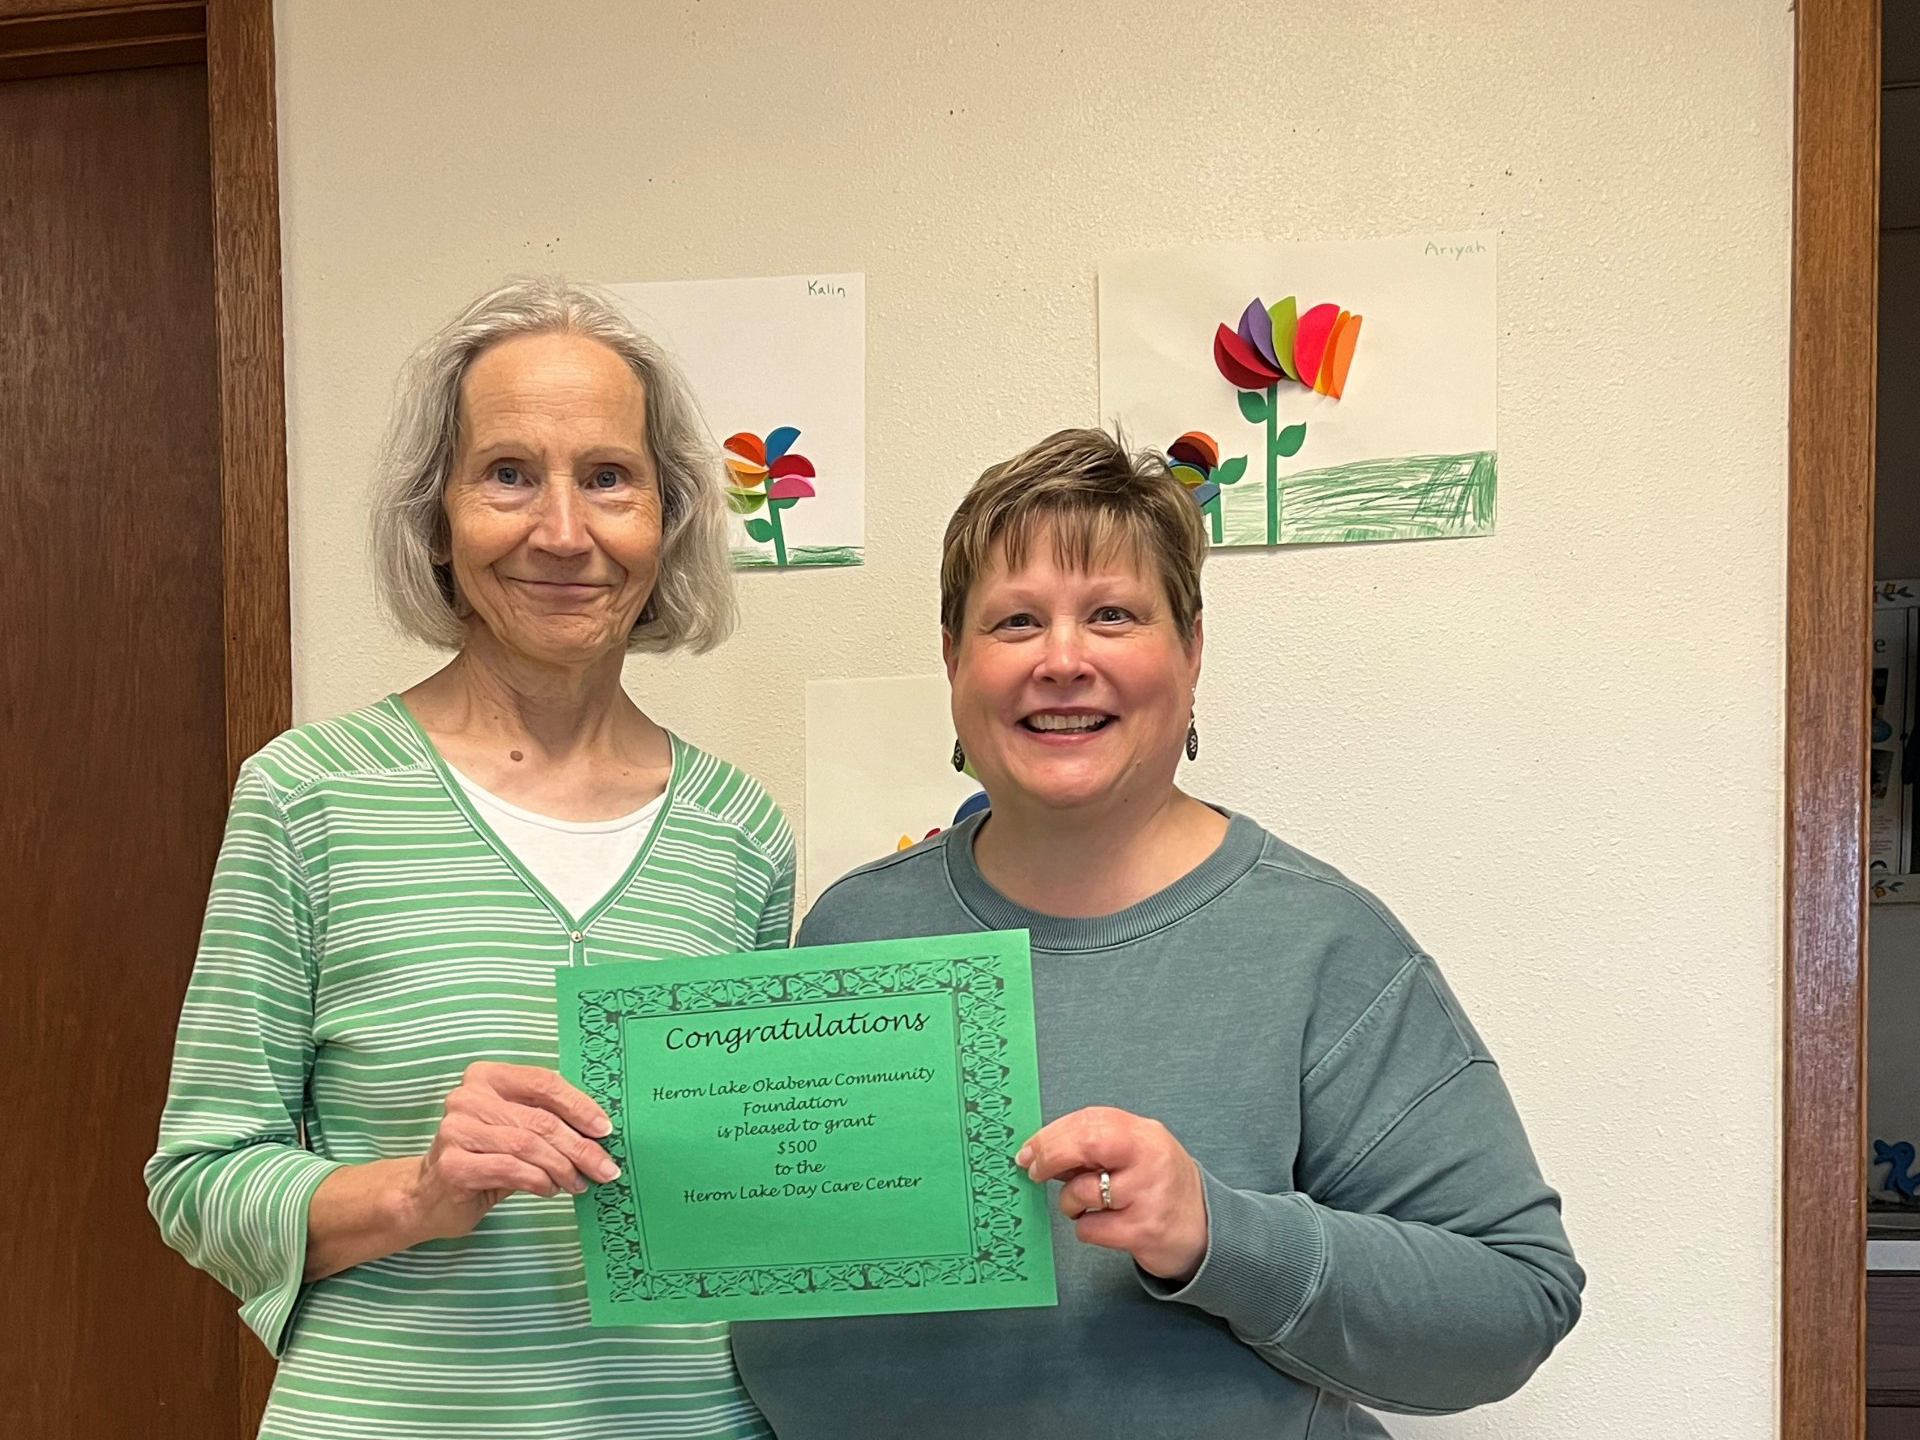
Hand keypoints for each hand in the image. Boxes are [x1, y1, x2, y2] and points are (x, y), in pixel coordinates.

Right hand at [404, 1062, 618, 1241]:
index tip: (605, 1129)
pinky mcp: (453, 1164)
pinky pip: (511, 1170)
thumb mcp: (515, 1129)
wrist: (428, 1196)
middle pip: (540, 1119)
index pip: (543, 1082)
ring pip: (528, 1145)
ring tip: (579, 1183)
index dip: (579, 1105)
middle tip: (605, 1168)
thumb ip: (546, 1120)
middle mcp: (467, 1097)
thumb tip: (600, 1130)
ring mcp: (456, 1130)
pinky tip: (550, 1190)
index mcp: (487, 1076)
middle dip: (580, 1146)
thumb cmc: (483, 1157)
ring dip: (563, 1167)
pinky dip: (539, 1181)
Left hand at [1016, 1106, 1207, 1282]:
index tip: (1029, 1150)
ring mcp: (1148, 1195)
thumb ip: (1098, 1145)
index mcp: (1144, 1133)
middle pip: (1087, 1143)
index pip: (1090, 1120)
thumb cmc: (1160, 1187)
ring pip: (1082, 1192)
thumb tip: (1043, 1150)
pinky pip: (1090, 1228)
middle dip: (1050, 1155)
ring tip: (1086, 1206)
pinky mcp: (1143, 1231)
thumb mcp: (1137, 1153)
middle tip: (1035, 1171)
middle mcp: (1149, 1158)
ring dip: (1071, 1202)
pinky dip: (1087, 1229)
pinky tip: (1105, 1226)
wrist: (1205, 1230)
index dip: (1051, 1134)